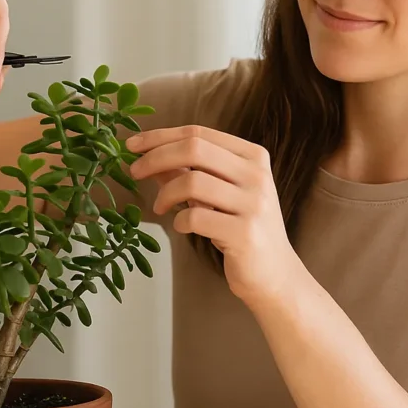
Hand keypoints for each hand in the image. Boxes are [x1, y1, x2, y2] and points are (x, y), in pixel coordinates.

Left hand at [126, 125, 302, 306]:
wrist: (275, 274)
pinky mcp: (245, 233)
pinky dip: (179, 221)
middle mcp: (256, 174)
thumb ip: (188, 172)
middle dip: (156, 158)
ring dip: (165, 193)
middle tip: (134, 171)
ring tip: (159, 207)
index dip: (160, 136)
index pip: (199, 133)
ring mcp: (253, 204)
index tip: (133, 145)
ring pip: (192, 182)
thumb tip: (148, 155)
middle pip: (194, 149)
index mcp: (253, 156)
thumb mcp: (218, 194)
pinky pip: (196, 217)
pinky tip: (182, 227)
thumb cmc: (242, 228)